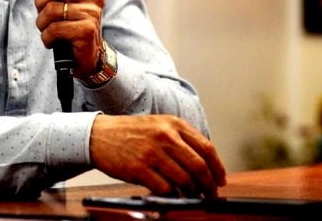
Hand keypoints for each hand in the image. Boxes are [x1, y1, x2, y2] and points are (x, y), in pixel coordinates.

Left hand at [25, 0, 104, 76]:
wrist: (88, 54)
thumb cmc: (72, 24)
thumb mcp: (60, 1)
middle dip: (41, 1)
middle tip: (41, 13)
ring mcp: (92, 13)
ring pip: (52, 9)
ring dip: (41, 22)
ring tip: (45, 28)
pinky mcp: (86, 30)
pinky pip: (55, 28)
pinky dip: (46, 36)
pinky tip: (50, 40)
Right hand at [89, 114, 226, 197]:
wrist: (100, 135)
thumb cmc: (131, 132)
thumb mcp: (159, 125)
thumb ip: (181, 139)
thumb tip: (205, 164)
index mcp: (173, 124)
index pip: (206, 147)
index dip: (218, 167)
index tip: (220, 179)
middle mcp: (165, 136)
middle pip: (199, 166)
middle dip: (209, 185)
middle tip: (211, 194)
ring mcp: (152, 153)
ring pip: (184, 180)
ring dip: (192, 193)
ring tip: (193, 197)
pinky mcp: (139, 169)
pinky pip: (165, 189)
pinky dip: (173, 196)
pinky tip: (174, 196)